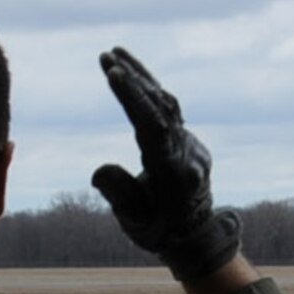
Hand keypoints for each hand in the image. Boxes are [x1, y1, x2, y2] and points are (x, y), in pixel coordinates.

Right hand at [91, 48, 240, 281]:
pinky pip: (170, 111)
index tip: (114, 73)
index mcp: (173, 173)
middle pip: (160, 108)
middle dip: (133, 81)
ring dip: (141, 79)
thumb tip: (99, 172)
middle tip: (106, 57)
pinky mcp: (189, 140)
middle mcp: (187, 153)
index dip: (133, 98)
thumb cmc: (158, 230)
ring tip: (114, 55)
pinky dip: (150, 92)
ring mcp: (191, 145)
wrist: (194, 238)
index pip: (152, 126)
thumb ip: (119, 193)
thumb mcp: (133, 220)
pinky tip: (133, 75)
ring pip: (167, 104)